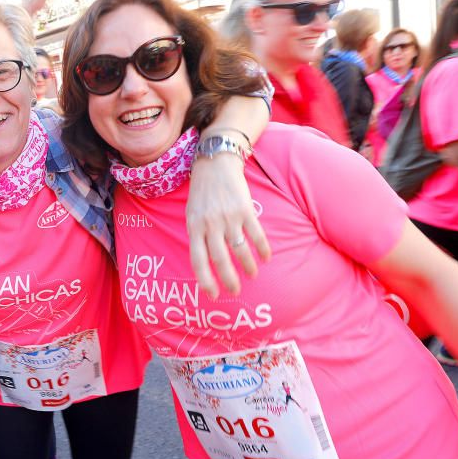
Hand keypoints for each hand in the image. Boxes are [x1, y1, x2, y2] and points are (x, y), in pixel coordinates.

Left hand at [186, 154, 270, 298]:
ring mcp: (228, 217)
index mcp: (194, 227)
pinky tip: (266, 257)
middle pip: (220, 260)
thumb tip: (205, 263)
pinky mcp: (245, 210)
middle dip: (229, 279)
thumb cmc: (201, 193)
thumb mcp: (191, 215)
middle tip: (235, 291)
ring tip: (252, 275)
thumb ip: (197, 236)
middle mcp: (210, 225)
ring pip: (240, 250)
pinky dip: (263, 248)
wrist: (216, 164)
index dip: (205, 280)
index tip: (213, 294)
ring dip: (248, 266)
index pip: (198, 261)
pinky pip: (256, 234)